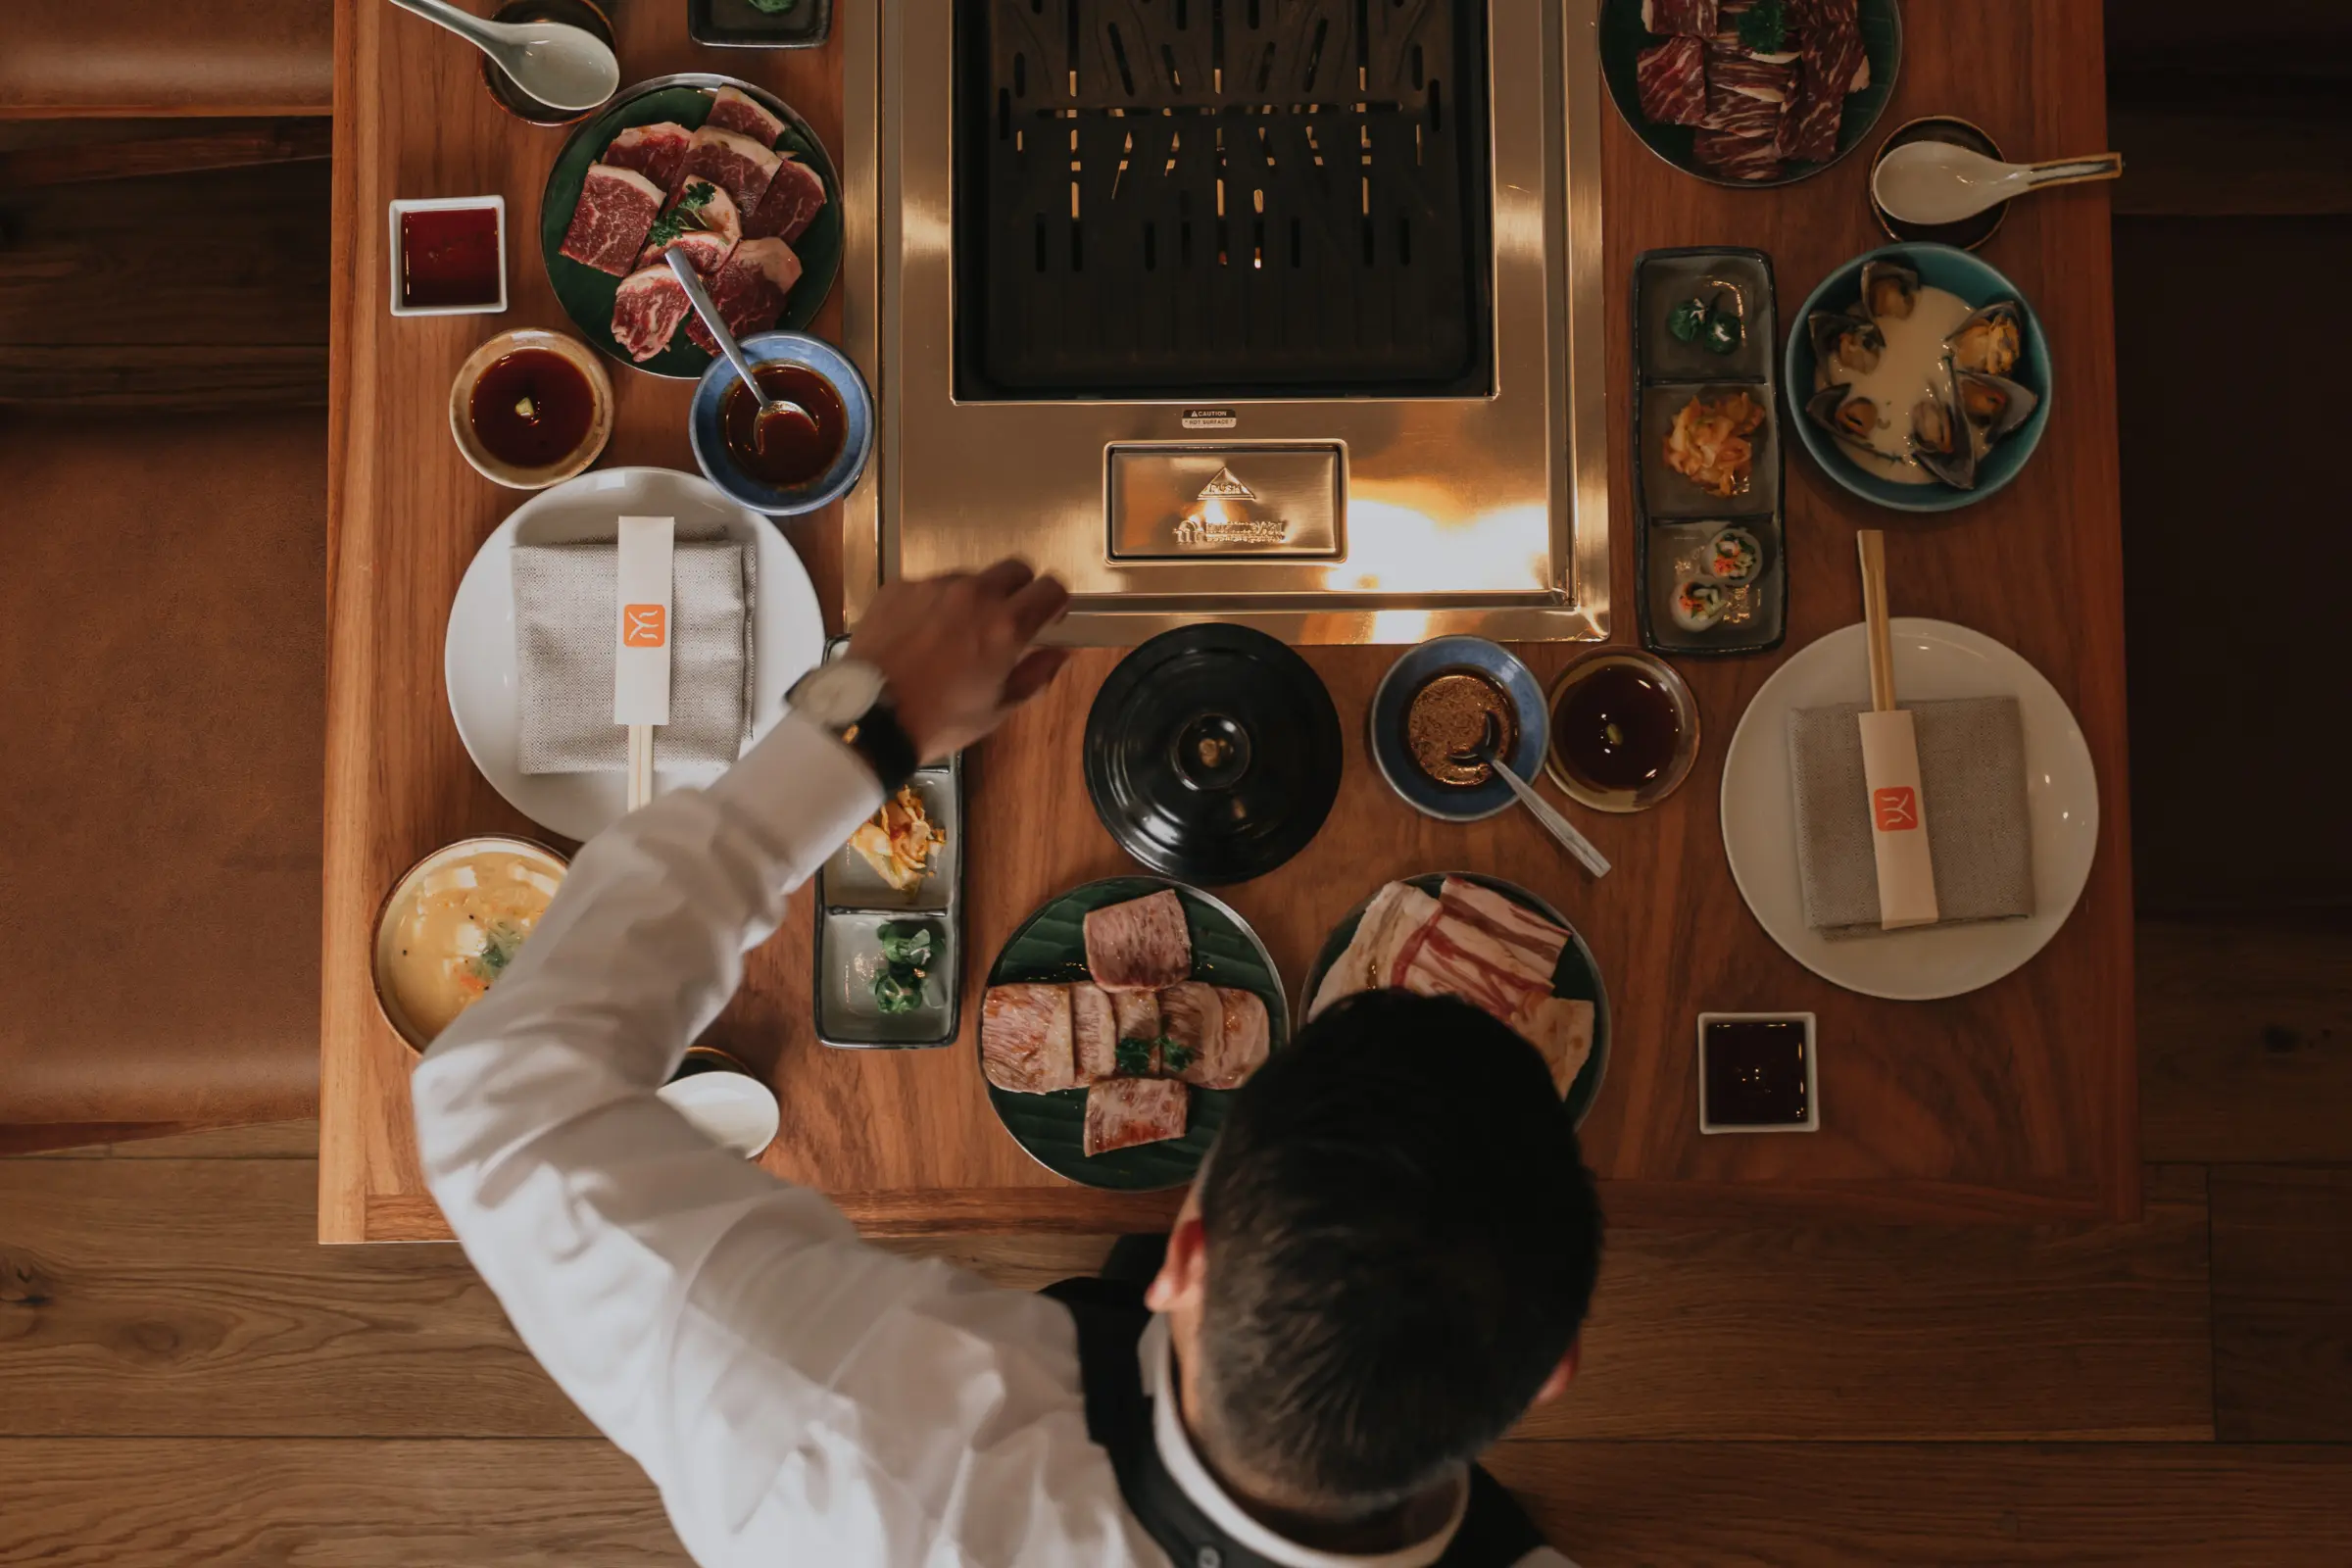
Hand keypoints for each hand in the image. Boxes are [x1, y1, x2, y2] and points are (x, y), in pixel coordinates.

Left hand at [849, 560, 1071, 761]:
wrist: (870, 716)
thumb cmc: (938, 720)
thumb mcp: (997, 710)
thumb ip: (1036, 676)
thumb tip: (1060, 654)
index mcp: (1005, 625)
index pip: (1050, 589)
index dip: (1055, 602)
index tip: (1048, 617)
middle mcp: (973, 595)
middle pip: (1014, 569)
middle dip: (1019, 590)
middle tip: (1006, 620)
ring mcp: (933, 587)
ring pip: (969, 578)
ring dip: (973, 598)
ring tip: (953, 634)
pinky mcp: (899, 588)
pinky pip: (928, 587)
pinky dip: (933, 605)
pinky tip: (919, 635)